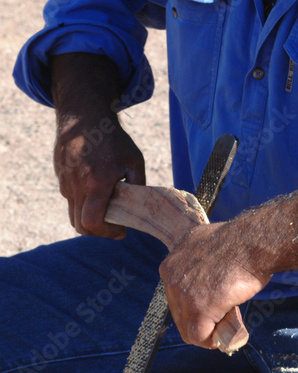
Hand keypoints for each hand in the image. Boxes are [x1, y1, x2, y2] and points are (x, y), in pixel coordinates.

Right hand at [54, 116, 144, 237]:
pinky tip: (97, 196)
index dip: (107, 233)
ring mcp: (66, 182)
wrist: (84, 117)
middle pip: (80, 226)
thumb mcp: (135, 161)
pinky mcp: (60, 178)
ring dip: (89, 221)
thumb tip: (140, 208)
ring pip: (73, 215)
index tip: (121, 231)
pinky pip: (70, 201)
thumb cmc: (114, 140)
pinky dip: (83, 206)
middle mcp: (77, 186)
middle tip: (115, 227)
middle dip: (99, 232)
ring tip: (107, 214)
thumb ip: (138, 186)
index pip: (92, 222)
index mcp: (97, 183)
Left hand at [159, 222, 270, 348]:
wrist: (252, 244)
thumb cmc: (240, 242)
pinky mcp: (198, 310)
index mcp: (172, 262)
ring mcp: (183, 294)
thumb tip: (204, 271)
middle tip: (220, 318)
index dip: (194, 304)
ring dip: (206, 332)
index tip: (211, 306)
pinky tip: (222, 336)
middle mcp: (171, 277)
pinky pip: (199, 336)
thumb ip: (198, 260)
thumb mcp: (207, 244)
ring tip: (224, 326)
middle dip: (198, 319)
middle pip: (179, 313)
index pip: (175, 295)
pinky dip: (210, 341)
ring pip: (187, 328)